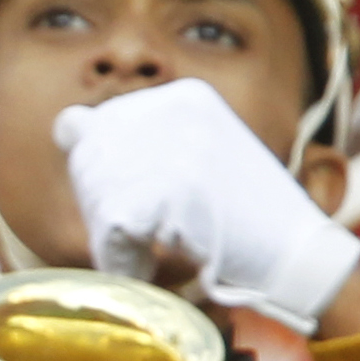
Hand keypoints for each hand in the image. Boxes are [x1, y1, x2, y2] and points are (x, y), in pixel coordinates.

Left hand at [54, 77, 359, 333]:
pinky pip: (110, 236)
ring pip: (97, 203)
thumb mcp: (197, 151)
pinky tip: (160, 263)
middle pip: (87, 167)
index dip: (105, 176)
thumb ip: (139, 137)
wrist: (295, 255)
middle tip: (155, 230)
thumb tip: (64, 123)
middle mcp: (171, 110)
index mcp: (182, 96)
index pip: (86, 128)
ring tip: (167, 246)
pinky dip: (125, 260)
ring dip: (120, 238)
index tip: (144, 198)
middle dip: (107, 208)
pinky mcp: (161, 195)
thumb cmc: (246, 218)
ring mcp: (168, 150)